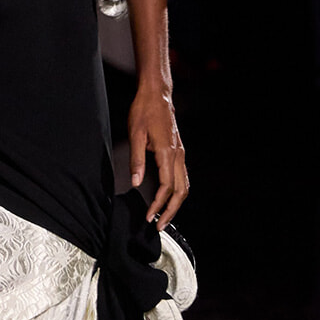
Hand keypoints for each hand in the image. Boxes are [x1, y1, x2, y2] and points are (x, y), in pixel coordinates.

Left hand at [128, 86, 188, 228]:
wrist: (157, 94)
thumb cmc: (144, 111)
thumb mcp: (135, 134)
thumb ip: (136, 160)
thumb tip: (136, 183)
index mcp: (167, 152)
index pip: (166, 187)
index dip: (157, 205)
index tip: (149, 216)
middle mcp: (178, 155)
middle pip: (181, 191)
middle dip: (171, 211)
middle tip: (159, 225)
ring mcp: (180, 153)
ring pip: (185, 185)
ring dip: (176, 204)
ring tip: (163, 216)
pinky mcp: (179, 151)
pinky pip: (182, 177)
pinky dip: (177, 192)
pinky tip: (167, 199)